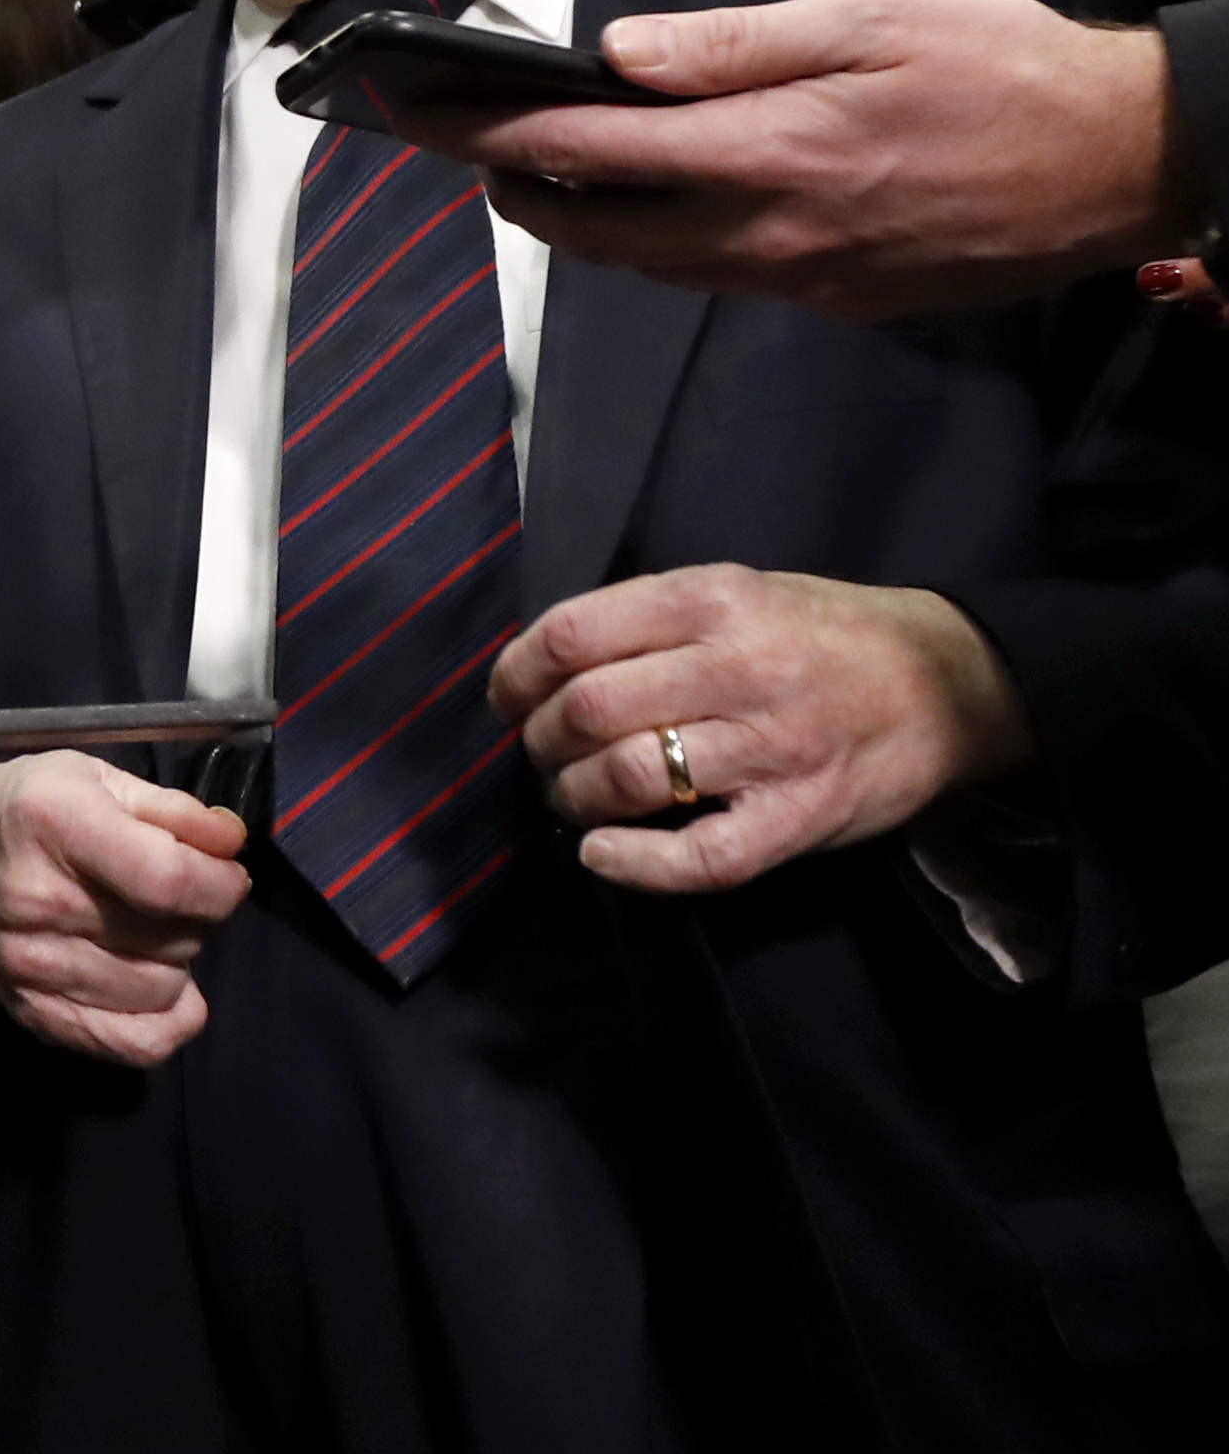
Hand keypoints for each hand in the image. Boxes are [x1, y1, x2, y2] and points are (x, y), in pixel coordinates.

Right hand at [0, 751, 250, 1067]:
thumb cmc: (17, 807)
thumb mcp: (88, 776)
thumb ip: (170, 809)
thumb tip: (233, 843)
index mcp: (55, 823)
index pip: (170, 880)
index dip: (221, 884)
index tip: (225, 874)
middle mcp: (40, 900)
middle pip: (174, 937)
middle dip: (198, 915)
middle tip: (174, 894)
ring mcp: (33, 966)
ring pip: (163, 989)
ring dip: (177, 961)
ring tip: (150, 932)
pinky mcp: (34, 1012)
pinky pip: (133, 1044)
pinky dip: (167, 1021)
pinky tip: (160, 989)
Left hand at [401, 0, 1188, 319]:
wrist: (1128, 160)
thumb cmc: (1004, 67)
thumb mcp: (867, 21)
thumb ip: (731, 44)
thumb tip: (617, 54)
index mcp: (767, 155)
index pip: (585, 151)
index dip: (488, 134)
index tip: (418, 115)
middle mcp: (770, 236)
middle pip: (594, 229)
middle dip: (511, 188)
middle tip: (455, 146)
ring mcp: (804, 280)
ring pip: (648, 263)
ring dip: (576, 222)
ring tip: (526, 170)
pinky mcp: (839, 299)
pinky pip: (716, 275)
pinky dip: (655, 241)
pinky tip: (643, 200)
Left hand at [490, 566, 1031, 892]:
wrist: (946, 683)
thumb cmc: (821, 634)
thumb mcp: (736, 590)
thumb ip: (649, 619)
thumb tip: (545, 664)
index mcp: (711, 600)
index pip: (572, 634)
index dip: (516, 673)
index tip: (507, 697)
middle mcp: (738, 668)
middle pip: (588, 710)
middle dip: (539, 740)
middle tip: (541, 752)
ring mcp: (772, 748)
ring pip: (627, 777)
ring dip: (573, 796)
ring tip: (572, 796)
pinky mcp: (801, 817)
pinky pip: (702, 856)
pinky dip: (635, 864)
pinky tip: (601, 854)